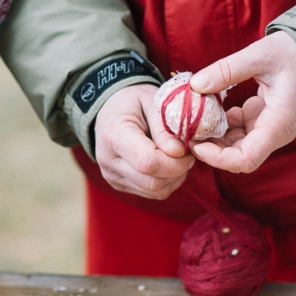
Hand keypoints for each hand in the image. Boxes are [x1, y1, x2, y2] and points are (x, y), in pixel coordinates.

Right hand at [93, 84, 194, 199]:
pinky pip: (152, 193)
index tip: (186, 148)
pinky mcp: (119, 185)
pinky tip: (168, 164)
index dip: (175, 160)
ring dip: (175, 177)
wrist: (111, 108)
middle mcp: (108, 161)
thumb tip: (179, 152)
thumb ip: (165, 127)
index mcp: (113, 135)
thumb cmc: (133, 101)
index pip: (148, 162)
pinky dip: (167, 182)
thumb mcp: (151, 101)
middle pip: (153, 182)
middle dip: (178, 170)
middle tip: (187, 152)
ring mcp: (113, 176)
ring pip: (155, 192)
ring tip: (177, 156)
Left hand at [188, 31, 295, 172]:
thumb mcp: (260, 55)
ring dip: (215, 137)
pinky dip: (223, 125)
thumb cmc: (295, 53)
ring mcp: (270, 129)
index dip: (218, 158)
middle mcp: (275, 133)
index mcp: (277, 125)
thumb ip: (227, 70)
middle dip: (212, 149)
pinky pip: (240, 132)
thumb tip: (195, 85)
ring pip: (238, 146)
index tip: (196, 144)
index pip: (246, 160)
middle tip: (187, 132)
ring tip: (194, 120)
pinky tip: (211, 109)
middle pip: (239, 157)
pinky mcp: (264, 121)